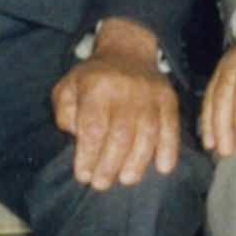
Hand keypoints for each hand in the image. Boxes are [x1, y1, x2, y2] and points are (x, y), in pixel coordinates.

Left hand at [52, 20, 181, 191]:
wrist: (128, 51)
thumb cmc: (93, 78)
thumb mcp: (67, 87)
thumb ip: (65, 112)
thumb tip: (77, 134)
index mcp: (97, 87)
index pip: (93, 128)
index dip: (88, 155)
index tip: (83, 175)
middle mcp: (126, 91)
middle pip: (120, 135)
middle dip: (110, 165)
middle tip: (101, 184)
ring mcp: (150, 95)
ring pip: (147, 133)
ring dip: (137, 162)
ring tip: (127, 179)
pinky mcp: (168, 99)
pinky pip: (171, 126)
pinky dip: (169, 148)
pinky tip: (163, 168)